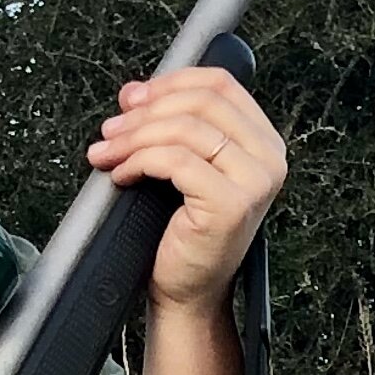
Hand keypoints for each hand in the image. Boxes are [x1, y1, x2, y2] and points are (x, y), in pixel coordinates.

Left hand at [88, 64, 285, 315]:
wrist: (188, 292)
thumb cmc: (184, 234)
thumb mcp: (181, 166)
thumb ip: (168, 124)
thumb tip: (134, 92)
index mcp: (262, 141)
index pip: (221, 84)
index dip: (171, 82)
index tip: (133, 97)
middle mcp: (268, 158)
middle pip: (202, 102)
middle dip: (146, 111)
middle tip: (111, 128)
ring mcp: (255, 181)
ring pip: (184, 129)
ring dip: (134, 137)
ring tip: (106, 152)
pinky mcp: (231, 204)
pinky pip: (175, 161)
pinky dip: (139, 161)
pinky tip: (122, 175)